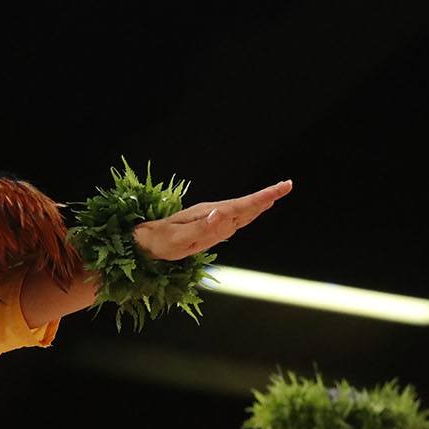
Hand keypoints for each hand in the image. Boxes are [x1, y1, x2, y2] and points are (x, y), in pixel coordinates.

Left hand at [133, 180, 292, 260]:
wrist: (143, 241)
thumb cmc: (159, 242)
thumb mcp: (180, 239)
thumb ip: (203, 229)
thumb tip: (223, 214)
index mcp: (210, 215)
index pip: (242, 206)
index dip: (262, 198)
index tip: (282, 187)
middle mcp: (212, 214)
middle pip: (244, 206)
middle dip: (265, 197)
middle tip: (286, 186)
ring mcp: (209, 220)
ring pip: (239, 212)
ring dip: (257, 204)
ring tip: (274, 196)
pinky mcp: (206, 226)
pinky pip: (231, 220)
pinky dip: (245, 214)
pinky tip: (250, 213)